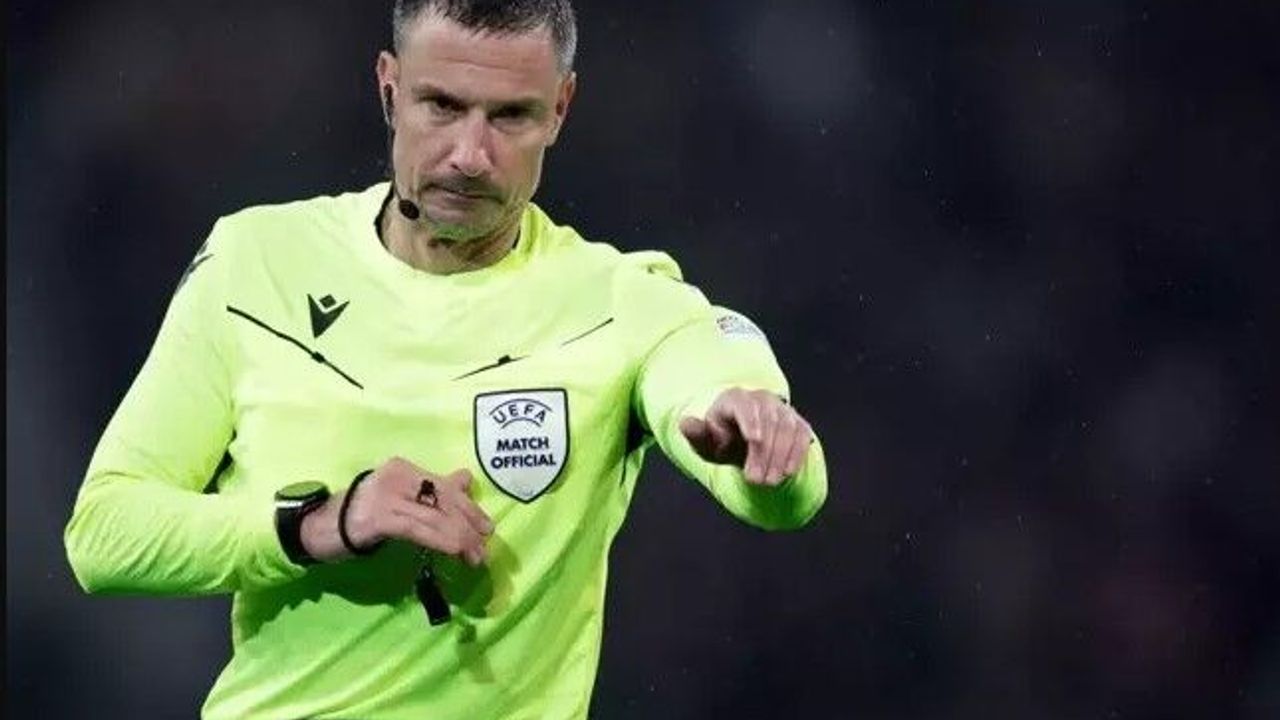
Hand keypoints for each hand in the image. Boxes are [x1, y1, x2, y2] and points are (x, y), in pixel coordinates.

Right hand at [302, 457, 493, 564]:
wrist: (318, 528)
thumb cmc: (361, 514)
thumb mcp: (399, 496)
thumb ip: (431, 489)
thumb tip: (466, 478)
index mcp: (404, 468)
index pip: (444, 486)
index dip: (469, 507)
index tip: (486, 528)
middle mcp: (397, 476)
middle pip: (443, 500)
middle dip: (468, 525)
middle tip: (483, 547)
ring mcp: (387, 496)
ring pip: (434, 516)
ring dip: (459, 539)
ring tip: (474, 557)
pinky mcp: (378, 518)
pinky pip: (418, 529)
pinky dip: (441, 540)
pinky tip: (455, 551)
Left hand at [678, 388, 812, 485]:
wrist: (745, 443)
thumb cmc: (722, 441)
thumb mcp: (707, 442)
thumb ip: (697, 435)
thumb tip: (685, 423)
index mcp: (734, 399)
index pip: (744, 404)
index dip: (751, 420)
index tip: (754, 439)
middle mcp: (761, 399)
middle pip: (767, 419)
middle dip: (763, 452)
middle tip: (755, 480)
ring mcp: (781, 410)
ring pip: (787, 427)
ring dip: (779, 456)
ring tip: (769, 481)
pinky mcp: (797, 423)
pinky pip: (801, 434)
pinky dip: (796, 453)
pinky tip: (787, 472)